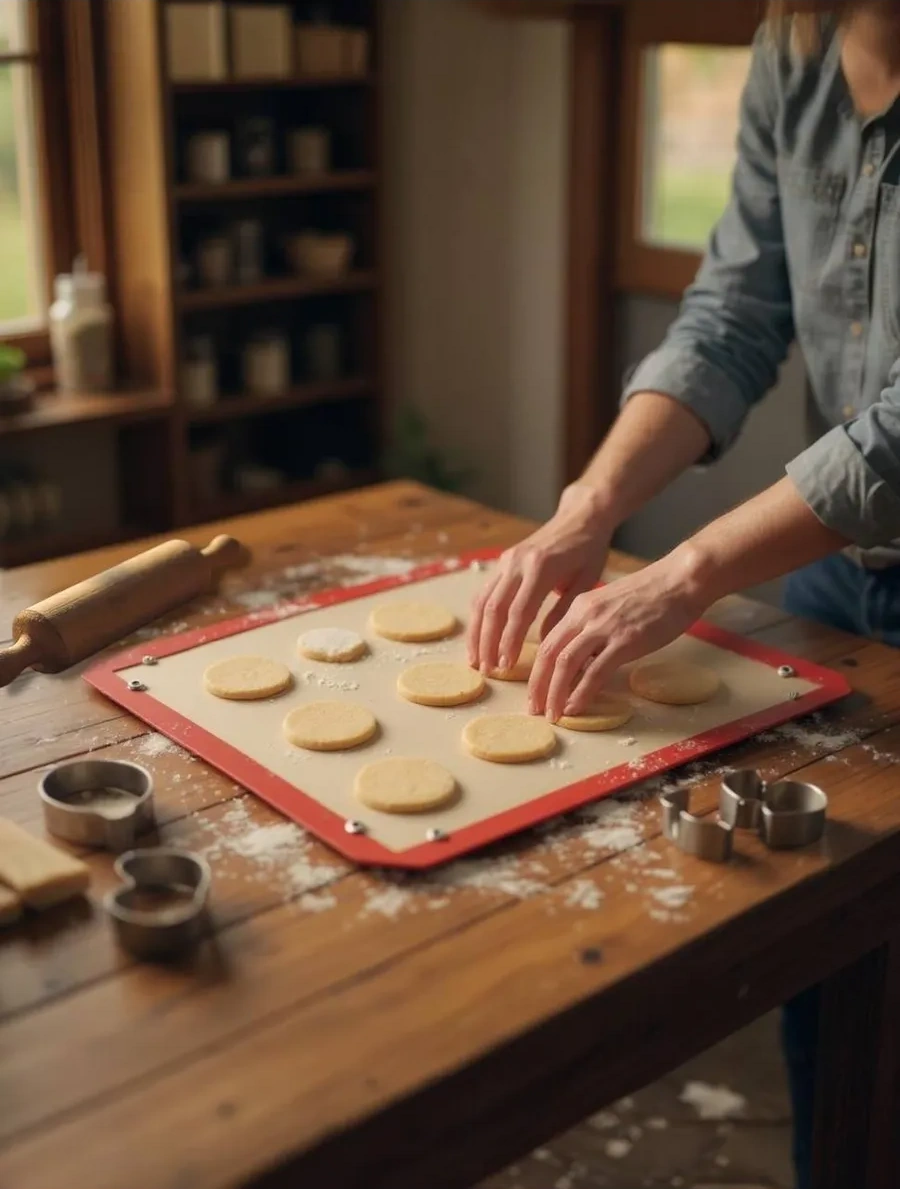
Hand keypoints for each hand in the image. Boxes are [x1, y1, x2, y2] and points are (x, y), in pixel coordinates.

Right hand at [468, 483, 612, 674]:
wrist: (581, 517)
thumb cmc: (589, 550)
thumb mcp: (586, 582)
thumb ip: (562, 611)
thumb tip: (543, 642)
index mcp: (541, 567)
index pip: (518, 611)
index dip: (509, 641)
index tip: (506, 665)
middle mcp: (518, 562)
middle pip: (493, 608)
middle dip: (487, 642)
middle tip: (486, 669)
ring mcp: (507, 560)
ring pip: (482, 600)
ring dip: (476, 632)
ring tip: (475, 659)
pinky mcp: (502, 561)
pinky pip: (484, 592)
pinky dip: (478, 617)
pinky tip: (478, 636)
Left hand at [528, 546, 710, 720]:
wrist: (681, 580)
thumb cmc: (654, 594)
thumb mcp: (612, 607)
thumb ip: (595, 630)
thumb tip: (586, 661)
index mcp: (580, 607)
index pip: (548, 642)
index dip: (537, 670)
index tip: (535, 692)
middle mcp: (585, 616)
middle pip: (548, 654)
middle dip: (537, 685)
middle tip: (533, 709)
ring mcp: (604, 628)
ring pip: (565, 663)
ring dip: (554, 693)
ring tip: (552, 715)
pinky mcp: (625, 641)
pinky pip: (595, 672)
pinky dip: (581, 693)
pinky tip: (575, 707)